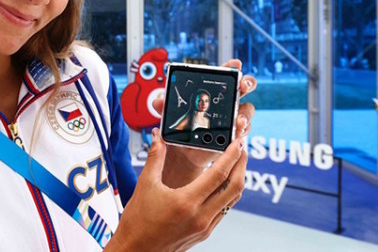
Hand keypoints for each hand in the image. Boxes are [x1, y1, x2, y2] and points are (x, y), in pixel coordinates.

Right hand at [106, 130, 247, 251]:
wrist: (135, 249)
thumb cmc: (138, 222)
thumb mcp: (145, 184)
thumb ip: (155, 157)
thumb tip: (158, 136)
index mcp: (186, 202)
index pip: (219, 174)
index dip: (232, 156)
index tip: (238, 142)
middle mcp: (200, 216)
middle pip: (234, 187)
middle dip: (242, 165)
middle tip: (242, 148)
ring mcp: (204, 227)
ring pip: (232, 200)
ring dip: (237, 179)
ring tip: (236, 163)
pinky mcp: (204, 233)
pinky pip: (223, 210)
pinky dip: (228, 194)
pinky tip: (222, 184)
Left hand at [153, 59, 255, 184]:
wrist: (183, 152)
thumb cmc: (180, 128)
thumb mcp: (170, 115)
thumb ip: (164, 107)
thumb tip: (158, 102)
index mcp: (211, 91)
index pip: (224, 75)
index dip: (232, 67)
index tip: (236, 64)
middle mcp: (226, 102)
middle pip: (243, 88)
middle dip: (247, 84)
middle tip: (243, 86)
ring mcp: (232, 118)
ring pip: (247, 110)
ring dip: (245, 113)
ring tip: (238, 119)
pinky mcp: (234, 134)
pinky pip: (243, 130)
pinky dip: (242, 131)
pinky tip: (237, 132)